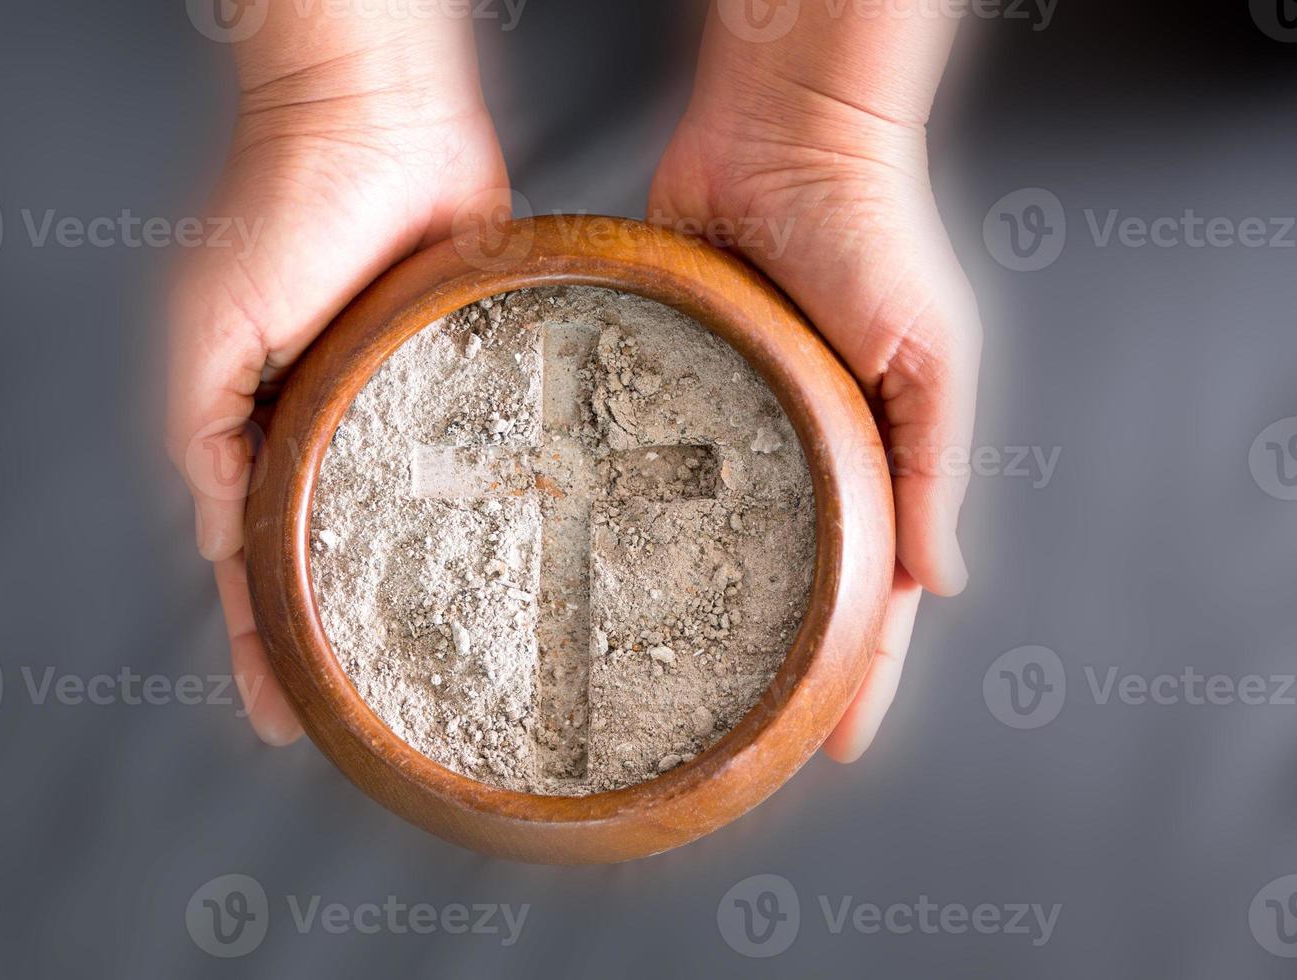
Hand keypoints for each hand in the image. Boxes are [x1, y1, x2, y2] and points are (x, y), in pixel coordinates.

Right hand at [167, 43, 507, 744]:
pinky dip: (469, 523)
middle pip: (327, 559)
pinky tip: (493, 572)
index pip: (249, 557)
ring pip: (398, 526)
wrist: (376, 123)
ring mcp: (393, 409)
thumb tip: (219, 537)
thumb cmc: (278, 209)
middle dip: (330, 643)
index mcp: (252, 423)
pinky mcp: (459, 379)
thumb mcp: (207, 336)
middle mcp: (324, 426)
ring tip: (425, 674)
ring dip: (401, 597)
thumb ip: (203, 437)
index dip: (257, 640)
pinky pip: (465, 467)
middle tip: (347, 725)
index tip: (275, 716)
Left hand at [650, 83, 980, 762]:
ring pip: (719, 543)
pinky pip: (653, 469)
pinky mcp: (669, 382)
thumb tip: (943, 580)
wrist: (780, 135)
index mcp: (876, 454)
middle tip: (752, 741)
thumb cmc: (869, 226)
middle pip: (793, 584)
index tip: (839, 744)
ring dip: (702, 611)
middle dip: (782, 666)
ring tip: (668, 682)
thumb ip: (935, 464)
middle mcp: (803, 452)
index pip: (877, 589)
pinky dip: (637, 523)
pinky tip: (605, 573)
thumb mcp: (929, 352)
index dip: (864, 671)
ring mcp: (734, 426)